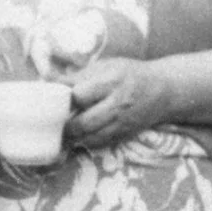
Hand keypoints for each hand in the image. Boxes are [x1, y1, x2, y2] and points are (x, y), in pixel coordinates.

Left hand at [64, 56, 181, 150]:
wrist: (164, 90)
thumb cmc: (129, 74)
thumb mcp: (105, 66)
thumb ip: (77, 76)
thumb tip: (48, 79)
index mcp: (111, 81)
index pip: (79, 95)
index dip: (65, 99)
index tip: (56, 100)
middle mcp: (118, 104)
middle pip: (83, 122)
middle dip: (66, 124)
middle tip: (56, 121)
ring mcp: (122, 122)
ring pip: (90, 138)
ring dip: (74, 136)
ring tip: (66, 129)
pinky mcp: (124, 135)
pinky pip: (100, 144)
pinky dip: (86, 141)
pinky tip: (80, 135)